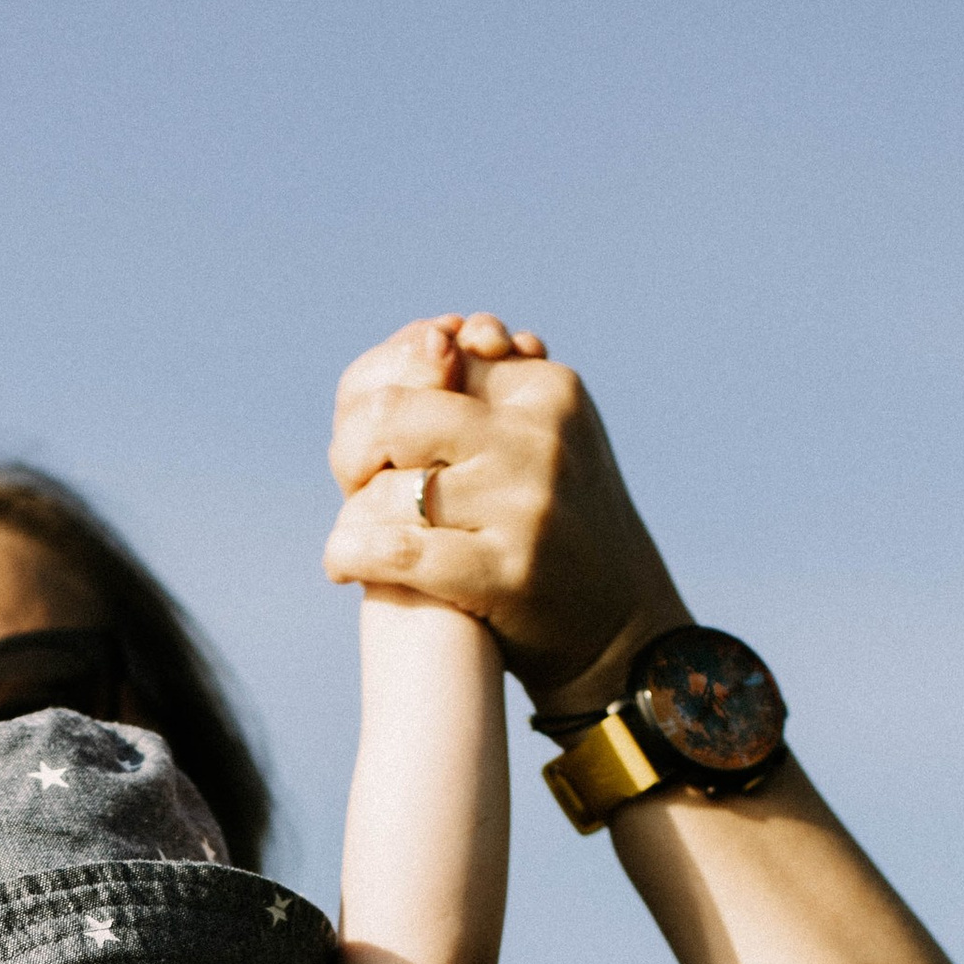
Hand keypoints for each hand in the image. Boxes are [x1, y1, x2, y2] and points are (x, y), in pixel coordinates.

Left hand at [322, 316, 687, 722]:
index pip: (425, 361)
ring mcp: (526, 505)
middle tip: (351, 483)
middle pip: (392, 415)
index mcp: (548, 390)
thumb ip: (494, 385)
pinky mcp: (508, 572)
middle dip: (352, 450)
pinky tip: (342, 564)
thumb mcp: (548, 439)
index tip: (379, 439)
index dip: (381, 396)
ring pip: (389, 488)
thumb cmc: (562, 528)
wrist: (621, 629)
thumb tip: (447, 334)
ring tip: (350, 534)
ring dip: (351, 514)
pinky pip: (399, 549)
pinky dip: (353, 554)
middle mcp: (540, 438)